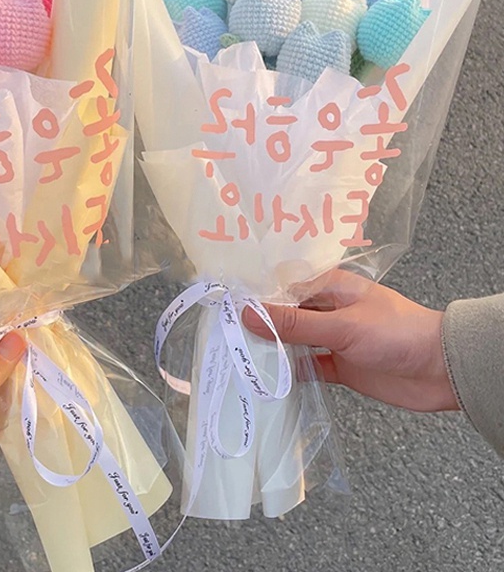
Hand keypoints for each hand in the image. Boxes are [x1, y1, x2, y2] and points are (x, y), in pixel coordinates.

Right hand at [242, 270, 458, 411]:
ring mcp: (332, 338)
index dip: (253, 295)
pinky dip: (290, 372)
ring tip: (236, 356)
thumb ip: (294, 323)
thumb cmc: (397, 333)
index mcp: (328, 286)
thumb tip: (248, 314)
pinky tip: (268, 378)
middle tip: (222, 334)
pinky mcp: (339, 365)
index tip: (223, 306)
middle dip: (258, 323)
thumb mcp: (341, 326)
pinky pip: (307, 366)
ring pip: (292, 341)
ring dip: (272, 348)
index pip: (281, 287)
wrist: (442, 371)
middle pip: (284, 314)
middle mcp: (327, 309)